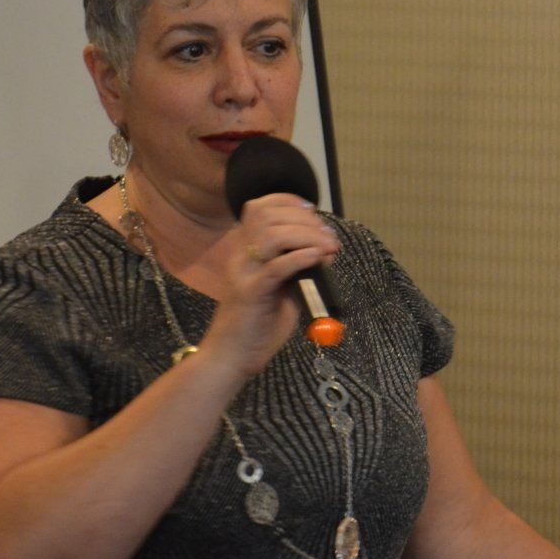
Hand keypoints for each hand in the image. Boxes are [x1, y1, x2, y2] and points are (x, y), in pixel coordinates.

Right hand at [200, 192, 338, 377]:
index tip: (312, 210)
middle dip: (304, 220)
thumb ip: (298, 267)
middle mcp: (240, 257)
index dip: (287, 201)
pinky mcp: (250, 295)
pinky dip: (300, 257)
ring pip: (271, 236)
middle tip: (328, 235)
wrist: (231, 357)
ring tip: (328, 246)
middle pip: (267, 216)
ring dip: (306, 235)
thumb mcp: (282, 288)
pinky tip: (318, 257)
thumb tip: (325, 248)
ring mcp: (243, 274)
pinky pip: (275, 268)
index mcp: (244, 251)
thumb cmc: (258, 324)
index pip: (258, 207)